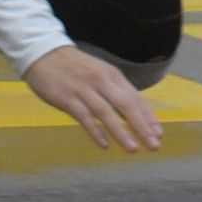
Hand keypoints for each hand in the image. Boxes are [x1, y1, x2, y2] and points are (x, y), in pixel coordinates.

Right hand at [24, 44, 166, 153]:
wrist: (44, 53)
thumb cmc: (75, 67)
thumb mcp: (99, 73)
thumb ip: (115, 91)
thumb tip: (134, 113)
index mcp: (113, 76)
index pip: (135, 98)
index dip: (148, 117)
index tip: (158, 134)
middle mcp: (102, 81)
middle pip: (126, 106)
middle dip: (141, 127)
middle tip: (153, 145)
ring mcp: (84, 90)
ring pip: (106, 113)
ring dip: (121, 132)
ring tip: (133, 149)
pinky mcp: (67, 98)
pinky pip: (84, 117)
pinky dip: (95, 131)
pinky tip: (104, 144)